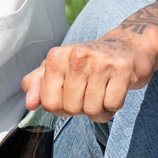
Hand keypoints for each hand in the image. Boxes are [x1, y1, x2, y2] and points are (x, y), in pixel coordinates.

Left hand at [21, 25, 157, 120]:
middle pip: (72, 108)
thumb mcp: (58, 67)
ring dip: (99, 110)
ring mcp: (100, 62)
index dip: (61, 107)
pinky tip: (115, 91)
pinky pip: (112, 105)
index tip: (71, 94)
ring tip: (103, 92)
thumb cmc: (88, 62)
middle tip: (90, 91)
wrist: (127, 46)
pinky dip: (113, 106)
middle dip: (81, 108)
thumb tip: (30, 104)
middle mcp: (76, 56)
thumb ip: (37, 83)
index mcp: (56, 56)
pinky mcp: (122, 69)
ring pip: (92, 110)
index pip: (49, 103)